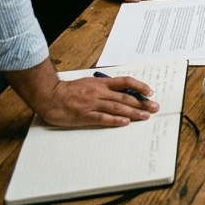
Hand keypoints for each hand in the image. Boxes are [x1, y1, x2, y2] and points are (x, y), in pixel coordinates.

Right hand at [39, 74, 159, 127]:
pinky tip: (125, 122)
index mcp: (101, 83)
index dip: (139, 86)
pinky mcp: (85, 115)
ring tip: (145, 116)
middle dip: (142, 103)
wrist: (50, 96)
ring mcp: (92, 104)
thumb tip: (121, 91)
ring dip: (133, 112)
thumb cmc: (70, 91)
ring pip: (117, 107)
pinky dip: (115, 120)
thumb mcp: (89, 83)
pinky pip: (103, 118)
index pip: (125, 82)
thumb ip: (104, 87)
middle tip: (155, 108)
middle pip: (125, 97)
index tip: (150, 92)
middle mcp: (99, 92)